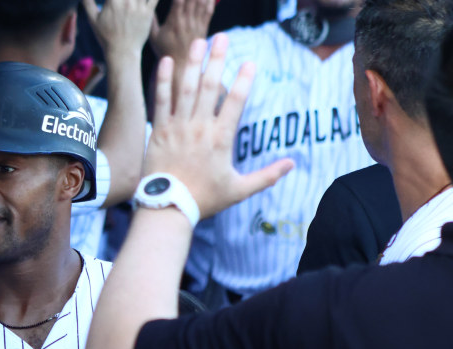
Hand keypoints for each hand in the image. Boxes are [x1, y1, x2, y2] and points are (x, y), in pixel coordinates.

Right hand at [82, 0, 160, 58]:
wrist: (122, 52)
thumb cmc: (106, 37)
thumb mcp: (93, 19)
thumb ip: (87, 2)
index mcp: (112, 1)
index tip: (113, 0)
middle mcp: (127, 1)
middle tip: (125, 1)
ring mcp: (139, 6)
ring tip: (132, 0)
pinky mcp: (148, 12)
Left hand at [146, 34, 293, 217]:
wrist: (167, 207)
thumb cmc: (204, 199)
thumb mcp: (239, 190)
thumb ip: (266, 176)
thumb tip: (293, 164)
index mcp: (220, 139)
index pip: (235, 102)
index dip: (244, 80)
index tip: (250, 62)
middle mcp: (199, 128)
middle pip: (210, 87)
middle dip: (217, 60)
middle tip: (223, 38)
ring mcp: (178, 127)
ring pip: (186, 88)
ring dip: (193, 63)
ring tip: (199, 41)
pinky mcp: (159, 130)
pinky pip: (161, 100)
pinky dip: (164, 80)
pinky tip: (167, 61)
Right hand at [149, 0, 214, 58]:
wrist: (181, 67)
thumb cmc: (165, 51)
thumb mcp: (154, 37)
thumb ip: (151, 21)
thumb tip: (146, 8)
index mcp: (174, 21)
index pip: (179, 0)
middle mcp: (187, 21)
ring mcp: (197, 23)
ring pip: (202, 1)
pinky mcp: (204, 27)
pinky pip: (209, 10)